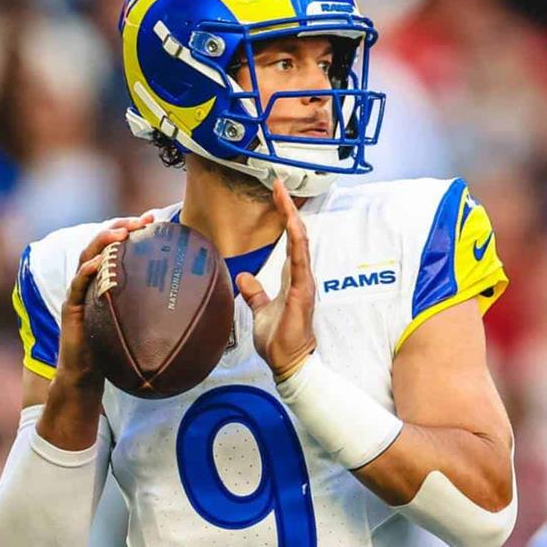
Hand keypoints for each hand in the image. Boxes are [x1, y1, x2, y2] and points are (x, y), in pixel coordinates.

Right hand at [55, 213, 154, 389]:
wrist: (89, 373)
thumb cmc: (117, 346)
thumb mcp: (141, 322)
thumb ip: (158, 308)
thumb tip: (201, 304)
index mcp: (108, 278)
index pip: (118, 246)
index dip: (133, 228)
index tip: (153, 219)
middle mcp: (92, 279)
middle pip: (102, 244)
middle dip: (120, 226)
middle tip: (140, 221)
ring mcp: (79, 292)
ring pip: (87, 257)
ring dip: (102, 241)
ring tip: (120, 233)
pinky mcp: (70, 308)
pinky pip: (76, 286)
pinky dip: (86, 273)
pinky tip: (98, 265)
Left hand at [237, 180, 316, 379]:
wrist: (288, 362)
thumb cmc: (279, 339)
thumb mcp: (261, 311)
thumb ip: (255, 293)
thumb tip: (243, 278)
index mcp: (291, 278)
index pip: (289, 241)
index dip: (283, 217)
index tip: (276, 194)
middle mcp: (300, 276)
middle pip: (296, 235)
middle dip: (288, 209)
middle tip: (278, 185)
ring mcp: (303, 283)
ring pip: (300, 243)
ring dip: (292, 219)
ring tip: (284, 196)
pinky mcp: (302, 292)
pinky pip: (301, 262)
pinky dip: (298, 243)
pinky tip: (295, 226)